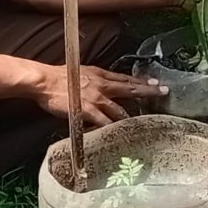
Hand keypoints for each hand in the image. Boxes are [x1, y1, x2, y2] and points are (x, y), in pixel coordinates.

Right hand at [31, 62, 164, 126]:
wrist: (44, 81)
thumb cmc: (57, 77)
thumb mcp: (79, 72)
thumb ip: (91, 80)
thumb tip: (95, 86)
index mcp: (100, 75)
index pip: (125, 78)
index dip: (140, 80)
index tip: (155, 82)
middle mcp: (102, 86)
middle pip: (130, 88)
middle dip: (148, 91)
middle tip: (163, 92)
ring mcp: (97, 99)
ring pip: (120, 109)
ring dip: (132, 117)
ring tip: (144, 123)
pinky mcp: (88, 110)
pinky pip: (104, 122)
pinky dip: (111, 129)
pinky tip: (119, 135)